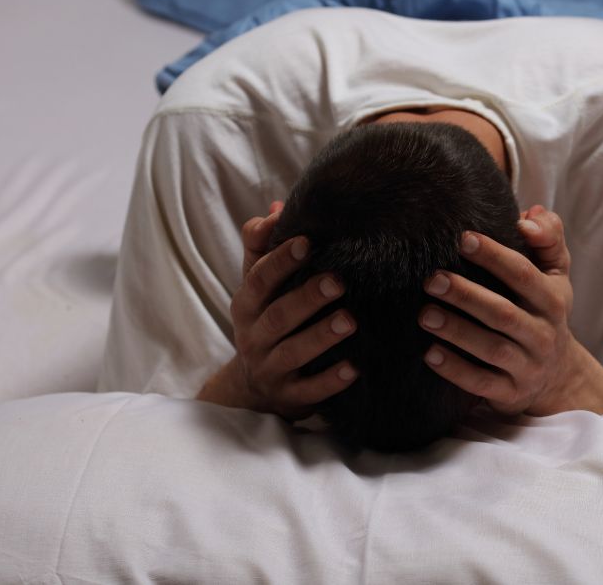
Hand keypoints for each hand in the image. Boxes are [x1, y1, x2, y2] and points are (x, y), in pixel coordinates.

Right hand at [203, 201, 359, 419]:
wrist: (252, 386)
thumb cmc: (265, 321)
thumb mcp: (257, 286)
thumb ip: (263, 248)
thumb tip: (278, 207)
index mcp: (247, 304)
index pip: (259, 278)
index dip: (280, 260)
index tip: (306, 241)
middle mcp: (253, 336)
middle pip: (278, 315)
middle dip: (307, 297)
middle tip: (339, 281)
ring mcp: (269, 368)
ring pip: (293, 352)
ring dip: (321, 337)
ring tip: (350, 321)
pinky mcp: (288, 396)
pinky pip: (309, 391)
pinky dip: (330, 382)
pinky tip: (354, 369)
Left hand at [419, 206, 602, 415]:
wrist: (559, 376)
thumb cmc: (544, 312)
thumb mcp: (555, 275)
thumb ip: (548, 239)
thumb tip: (530, 214)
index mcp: (553, 300)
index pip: (524, 274)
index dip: (495, 256)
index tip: (463, 238)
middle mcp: (543, 334)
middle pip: (504, 313)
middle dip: (467, 295)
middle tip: (431, 280)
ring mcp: (528, 366)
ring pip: (492, 349)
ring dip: (457, 332)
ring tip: (424, 314)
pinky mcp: (511, 393)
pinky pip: (482, 383)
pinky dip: (455, 370)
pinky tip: (429, 354)